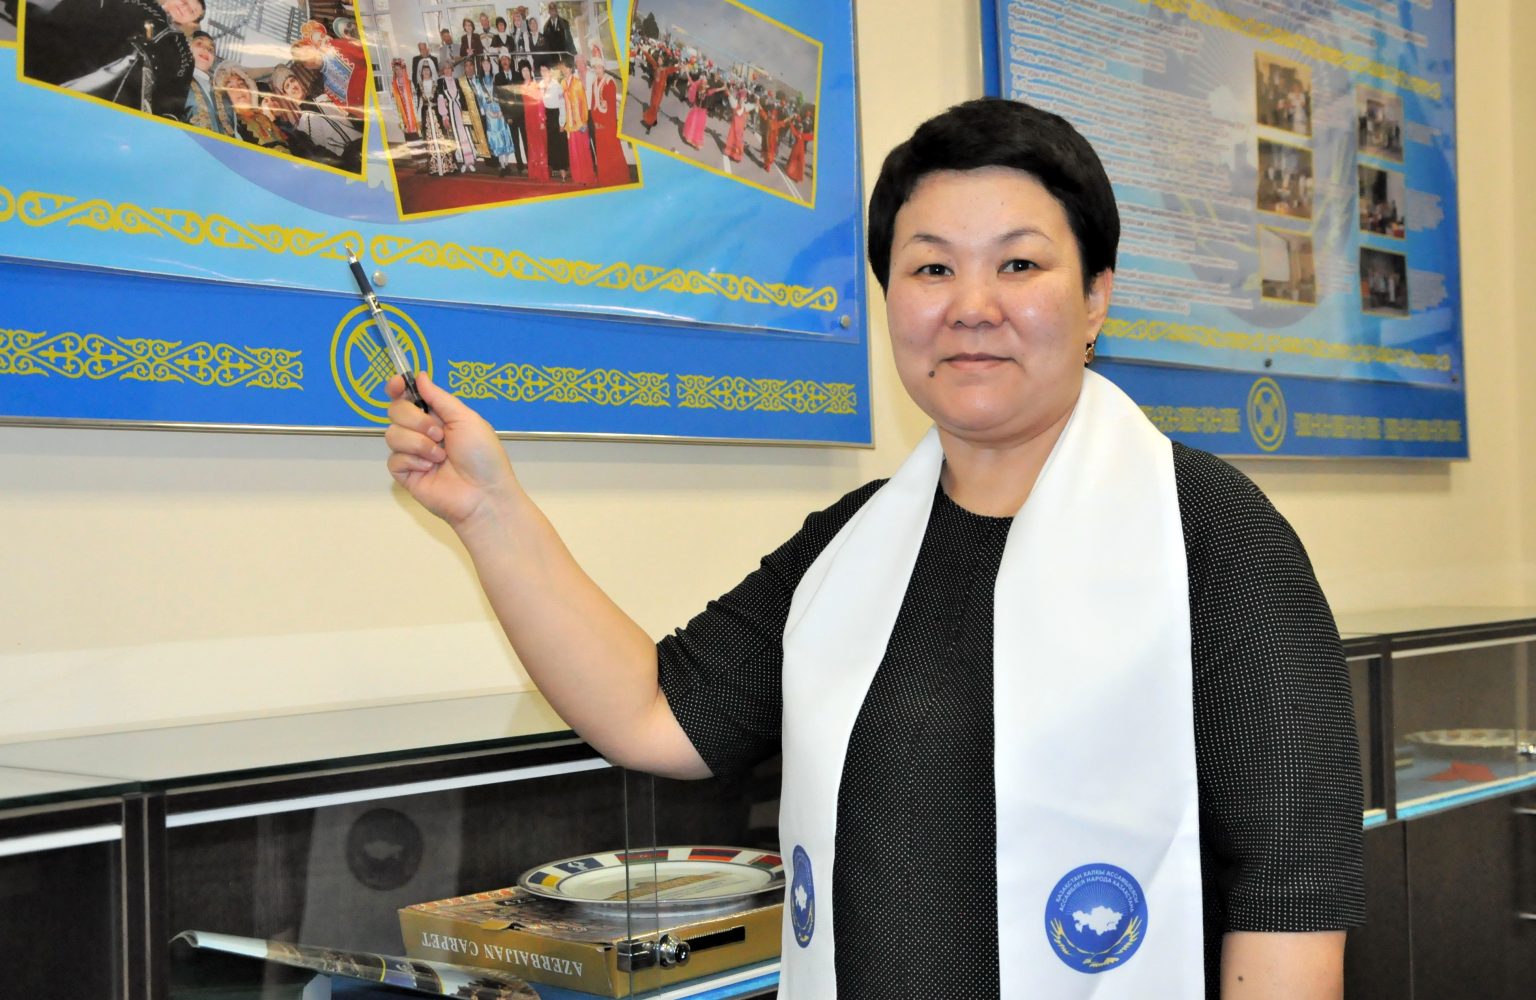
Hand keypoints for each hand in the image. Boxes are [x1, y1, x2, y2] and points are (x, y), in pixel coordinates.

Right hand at [384, 372, 517, 529]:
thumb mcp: (466, 419)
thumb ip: (440, 398)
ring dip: (419, 443)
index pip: (409, 397)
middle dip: (415, 419)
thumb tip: (420, 376)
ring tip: (440, 456)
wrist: (483, 494)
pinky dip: (414, 461)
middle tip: (439, 433)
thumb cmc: (483, 456)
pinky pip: (394, 458)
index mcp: (438, 416)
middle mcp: (422, 432)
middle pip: (395, 411)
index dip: (398, 388)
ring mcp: (412, 453)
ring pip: (392, 434)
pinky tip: (431, 469)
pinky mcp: (405, 474)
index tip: (397, 385)